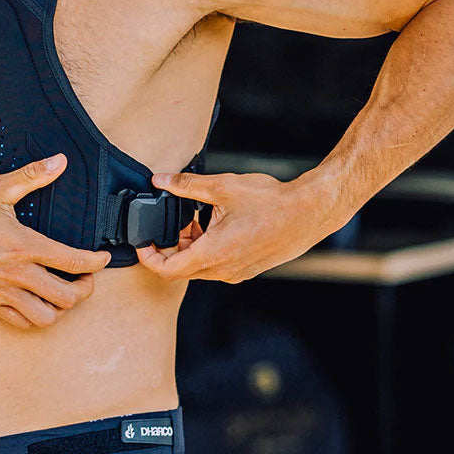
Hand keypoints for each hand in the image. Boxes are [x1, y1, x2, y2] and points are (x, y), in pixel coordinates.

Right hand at [0, 153, 111, 328]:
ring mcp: (3, 293)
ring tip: (64, 293)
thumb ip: (31, 176)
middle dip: (85, 288)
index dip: (96, 263)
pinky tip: (38, 302)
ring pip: (47, 316)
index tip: (103, 258)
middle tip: (86, 277)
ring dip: (62, 308)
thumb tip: (59, 161)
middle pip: (67, 296)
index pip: (74, 262)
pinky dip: (37, 317)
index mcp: (24, 245)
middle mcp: (17, 274)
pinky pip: (21, 322)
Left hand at [135, 169, 326, 283]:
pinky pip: (217, 265)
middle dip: (171, 246)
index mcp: (213, 254)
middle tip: (170, 222)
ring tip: (195, 218)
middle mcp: (223, 270)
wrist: (310, 213)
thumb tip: (161, 180)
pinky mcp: (247, 269)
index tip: (143, 242)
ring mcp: (237, 272)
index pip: (168, 270)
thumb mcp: (222, 187)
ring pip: (200, 266)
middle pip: (182, 268)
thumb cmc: (272, 203)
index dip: (149, 258)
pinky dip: (207, 248)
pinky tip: (215, 223)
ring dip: (190, 246)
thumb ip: (187, 186)